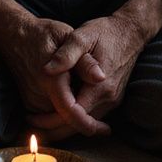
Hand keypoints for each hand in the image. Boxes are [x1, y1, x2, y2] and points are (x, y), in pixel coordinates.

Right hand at [0, 0, 106, 135]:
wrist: (14, 36)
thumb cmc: (44, 33)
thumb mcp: (68, 37)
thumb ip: (84, 61)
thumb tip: (101, 77)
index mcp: (51, 79)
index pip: (69, 111)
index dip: (86, 123)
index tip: (103, 130)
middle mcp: (39, 94)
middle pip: (64, 121)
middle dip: (84, 125)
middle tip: (104, 128)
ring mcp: (31, 100)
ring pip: (56, 120)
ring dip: (73, 119)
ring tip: (91, 112)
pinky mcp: (28, 102)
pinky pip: (48, 114)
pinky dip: (62, 114)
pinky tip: (74, 102)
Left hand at [31, 0, 161, 139]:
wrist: (131, 32)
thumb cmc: (104, 32)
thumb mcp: (82, 36)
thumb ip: (66, 54)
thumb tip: (47, 71)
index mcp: (99, 86)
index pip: (73, 115)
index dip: (50, 120)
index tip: (31, 118)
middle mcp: (109, 98)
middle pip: (79, 125)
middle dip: (54, 130)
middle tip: (31, 124)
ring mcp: (113, 100)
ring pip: (86, 124)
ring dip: (64, 127)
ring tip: (40, 122)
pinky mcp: (114, 98)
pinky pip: (93, 116)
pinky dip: (76, 120)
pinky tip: (61, 114)